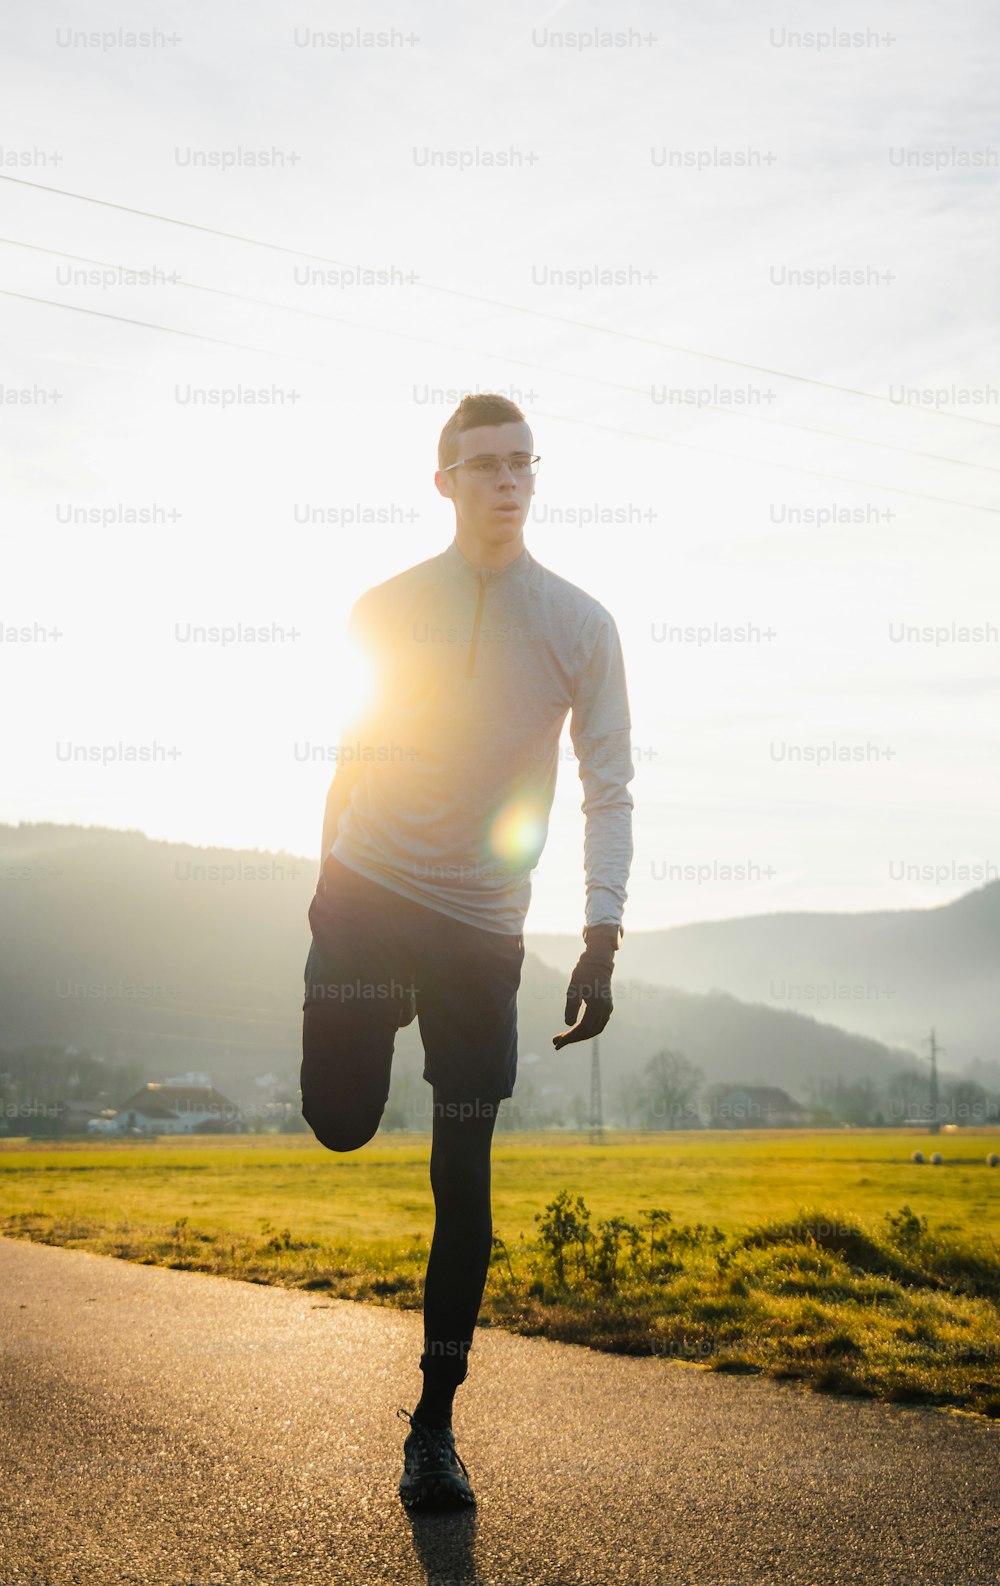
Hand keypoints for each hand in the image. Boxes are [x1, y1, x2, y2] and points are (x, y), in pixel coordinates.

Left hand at [552, 924, 620, 1049]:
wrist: (597, 962)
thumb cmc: (583, 972)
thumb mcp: (573, 989)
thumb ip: (571, 1008)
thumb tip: (568, 1025)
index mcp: (597, 1005)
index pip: (583, 1028)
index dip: (569, 1037)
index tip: (556, 1043)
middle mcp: (605, 1009)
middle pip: (589, 1032)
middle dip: (572, 1038)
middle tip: (556, 1042)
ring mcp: (608, 1009)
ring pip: (594, 1030)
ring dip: (579, 1036)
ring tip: (564, 1038)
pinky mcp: (607, 1007)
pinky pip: (598, 1024)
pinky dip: (587, 1030)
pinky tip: (576, 1030)